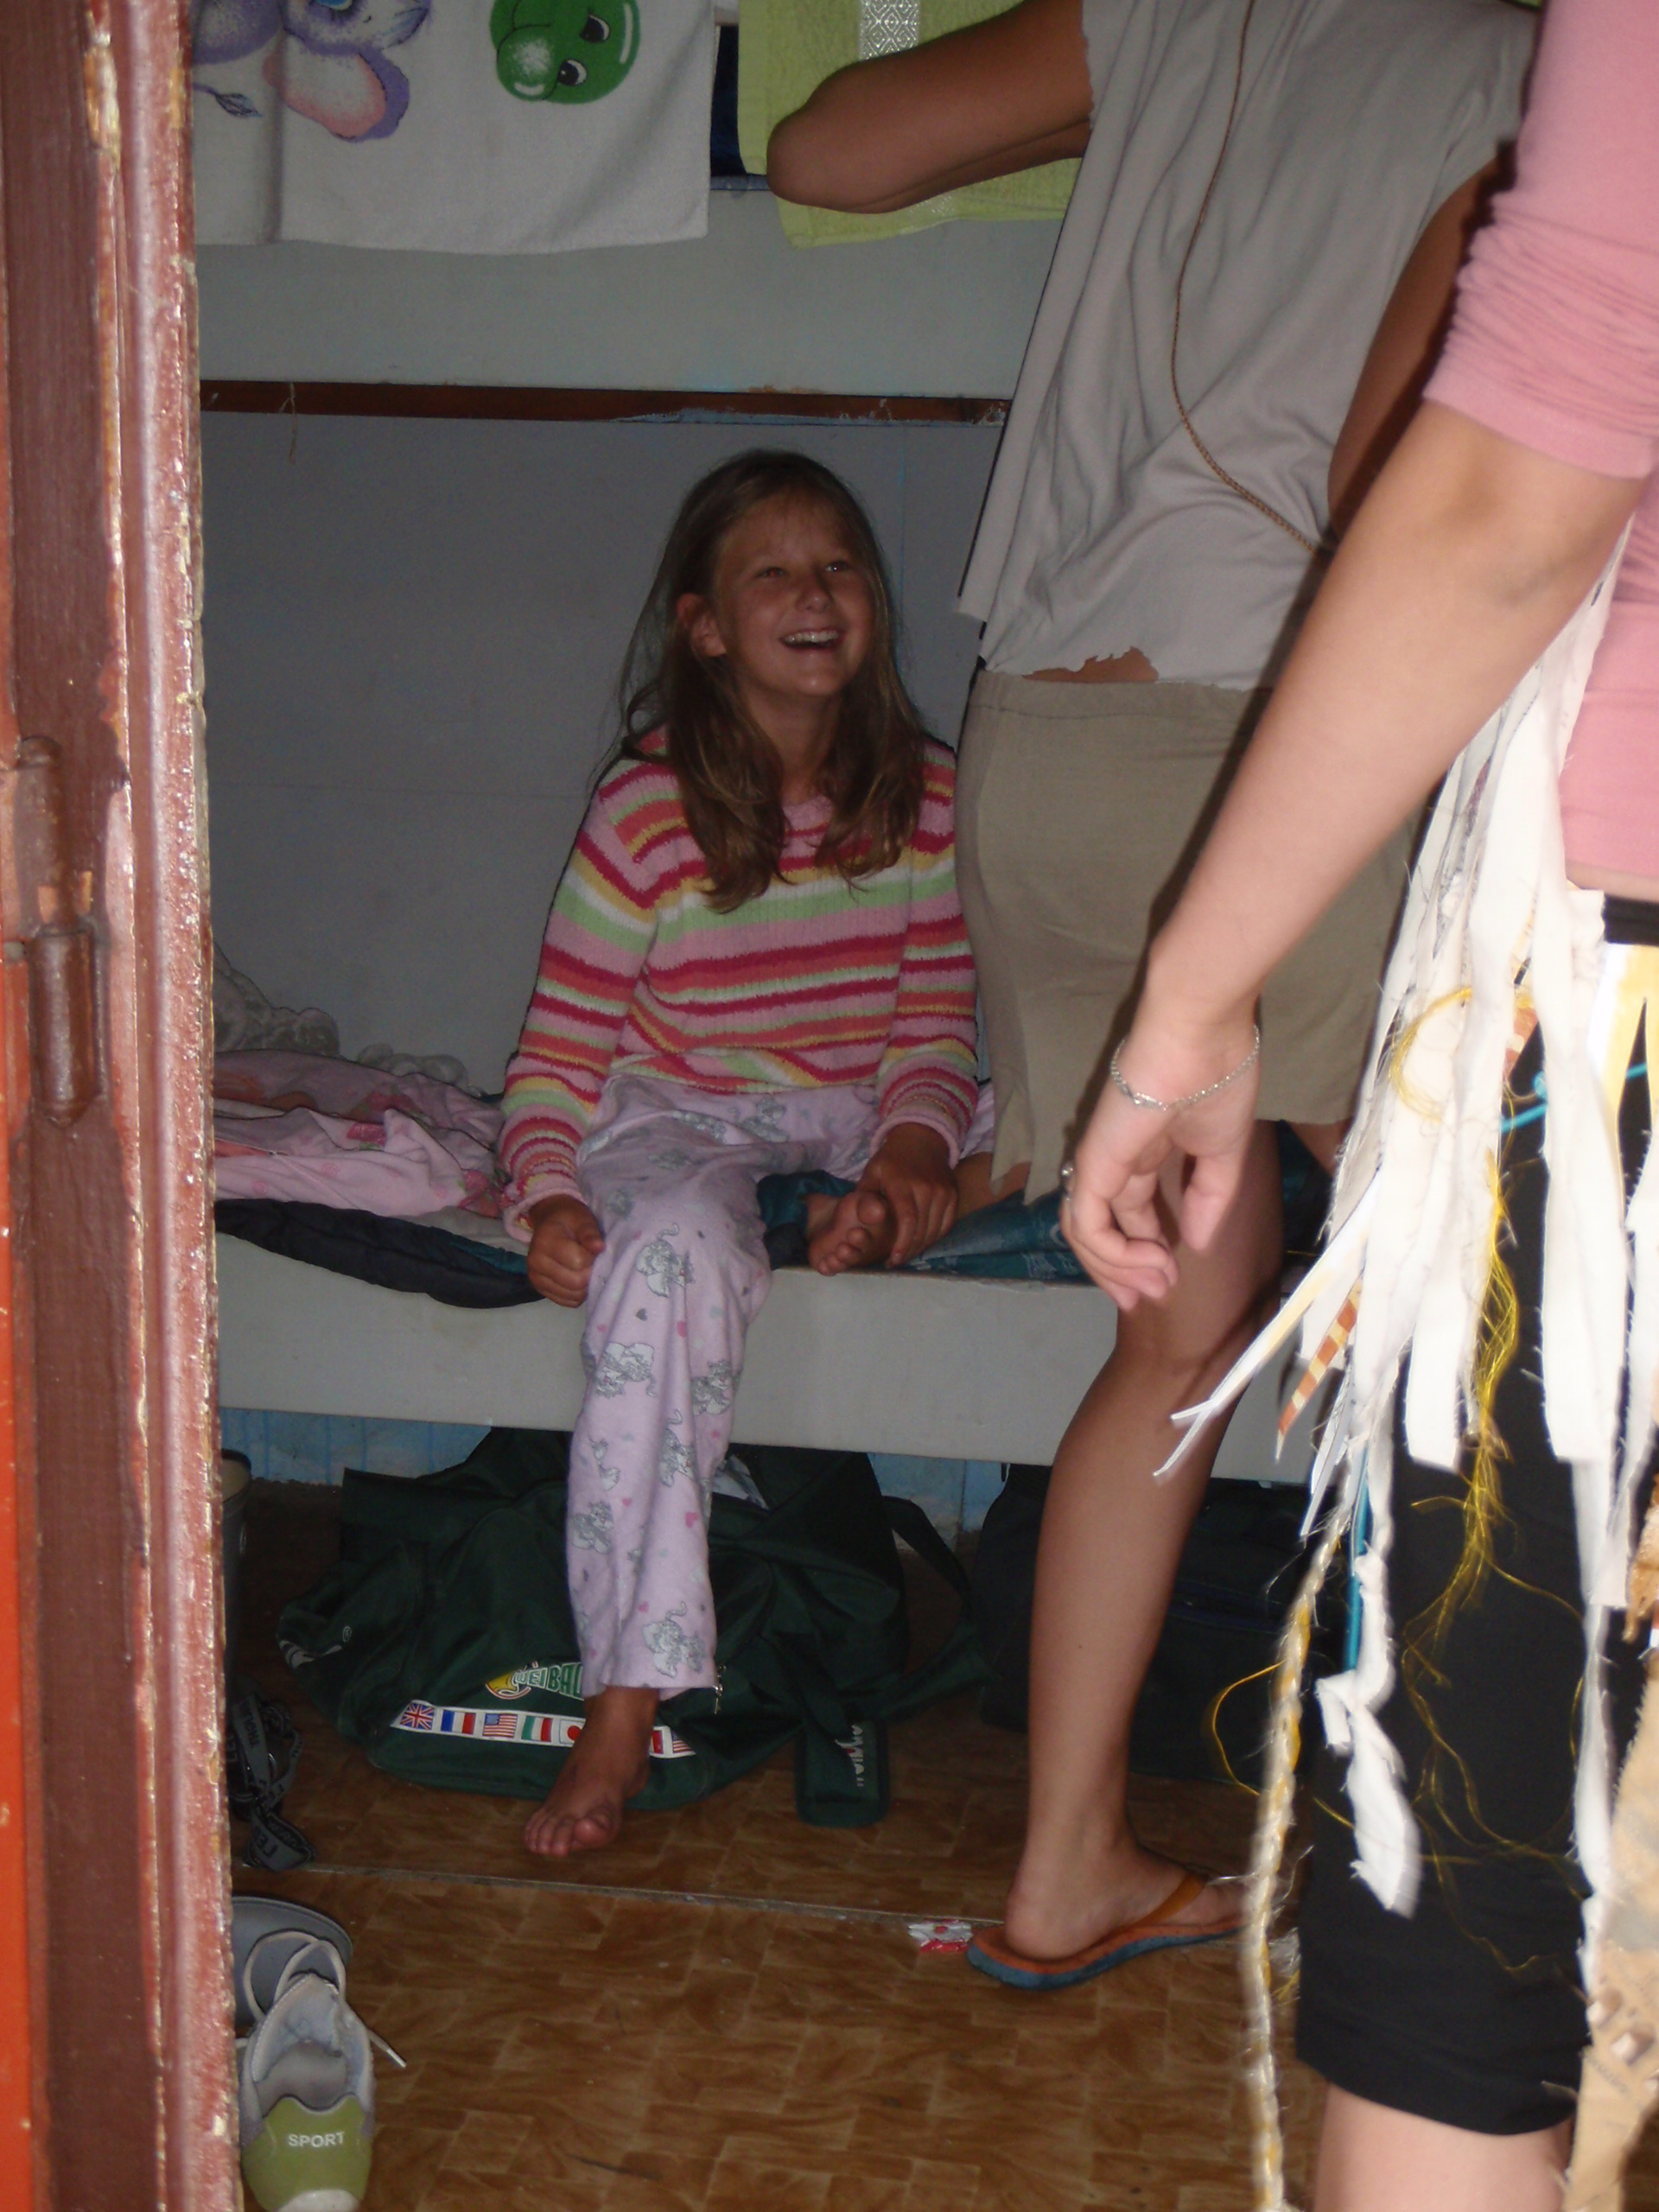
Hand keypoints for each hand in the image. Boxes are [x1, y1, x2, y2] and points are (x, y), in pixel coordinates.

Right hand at [524, 1194, 604, 1306]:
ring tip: (585, 1269)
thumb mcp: (582, 1219)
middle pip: (575, 1282)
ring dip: (585, 1286)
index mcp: (545, 1241)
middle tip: (592, 1262)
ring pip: (572, 1295)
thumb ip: (590, 1233)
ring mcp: (536, 1278)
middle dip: (590, 1274)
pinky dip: (577, 1294)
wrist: (549, 1223)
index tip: (593, 1250)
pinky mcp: (540, 1290)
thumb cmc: (569, 1219)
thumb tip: (599, 1248)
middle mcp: (536, 1262)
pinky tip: (578, 1279)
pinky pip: (567, 1302)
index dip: (592, 1258)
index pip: (578, 1262)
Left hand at [858, 1123, 957, 1266]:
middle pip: (922, 1230)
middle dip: (908, 1250)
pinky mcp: (953, 1195)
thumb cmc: (891, 1161)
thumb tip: (861, 1223)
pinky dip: (935, 1238)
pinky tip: (922, 1244)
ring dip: (921, 1247)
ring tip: (907, 1255)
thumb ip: (864, 1198)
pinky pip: (946, 1224)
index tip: (893, 1259)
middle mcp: (927, 1188)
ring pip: (935, 1230)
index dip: (901, 1243)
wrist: (920, 1139)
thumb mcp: (872, 1173)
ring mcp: (943, 1191)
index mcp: (903, 1184)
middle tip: (896, 1261)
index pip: (907, 1220)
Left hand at [1062, 1011, 1260, 1308]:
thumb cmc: (1217, 1079)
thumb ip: (1210, 1199)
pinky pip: (1086, 1222)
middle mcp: (1115, 1160)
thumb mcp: (1223, 1153)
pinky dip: (1112, 1252)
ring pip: (1086, 1232)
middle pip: (1102, 1229)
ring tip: (1152, 1288)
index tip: (1171, 1280)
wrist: (1202, 1038)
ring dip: (1117, 1269)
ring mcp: (1099, 1161)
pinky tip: (1152, 1261)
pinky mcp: (1092, 1162)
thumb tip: (1197, 1244)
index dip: (1145, 1250)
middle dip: (1124, 1272)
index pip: (1129, 1213)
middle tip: (1152, 1299)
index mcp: (1144, 1151)